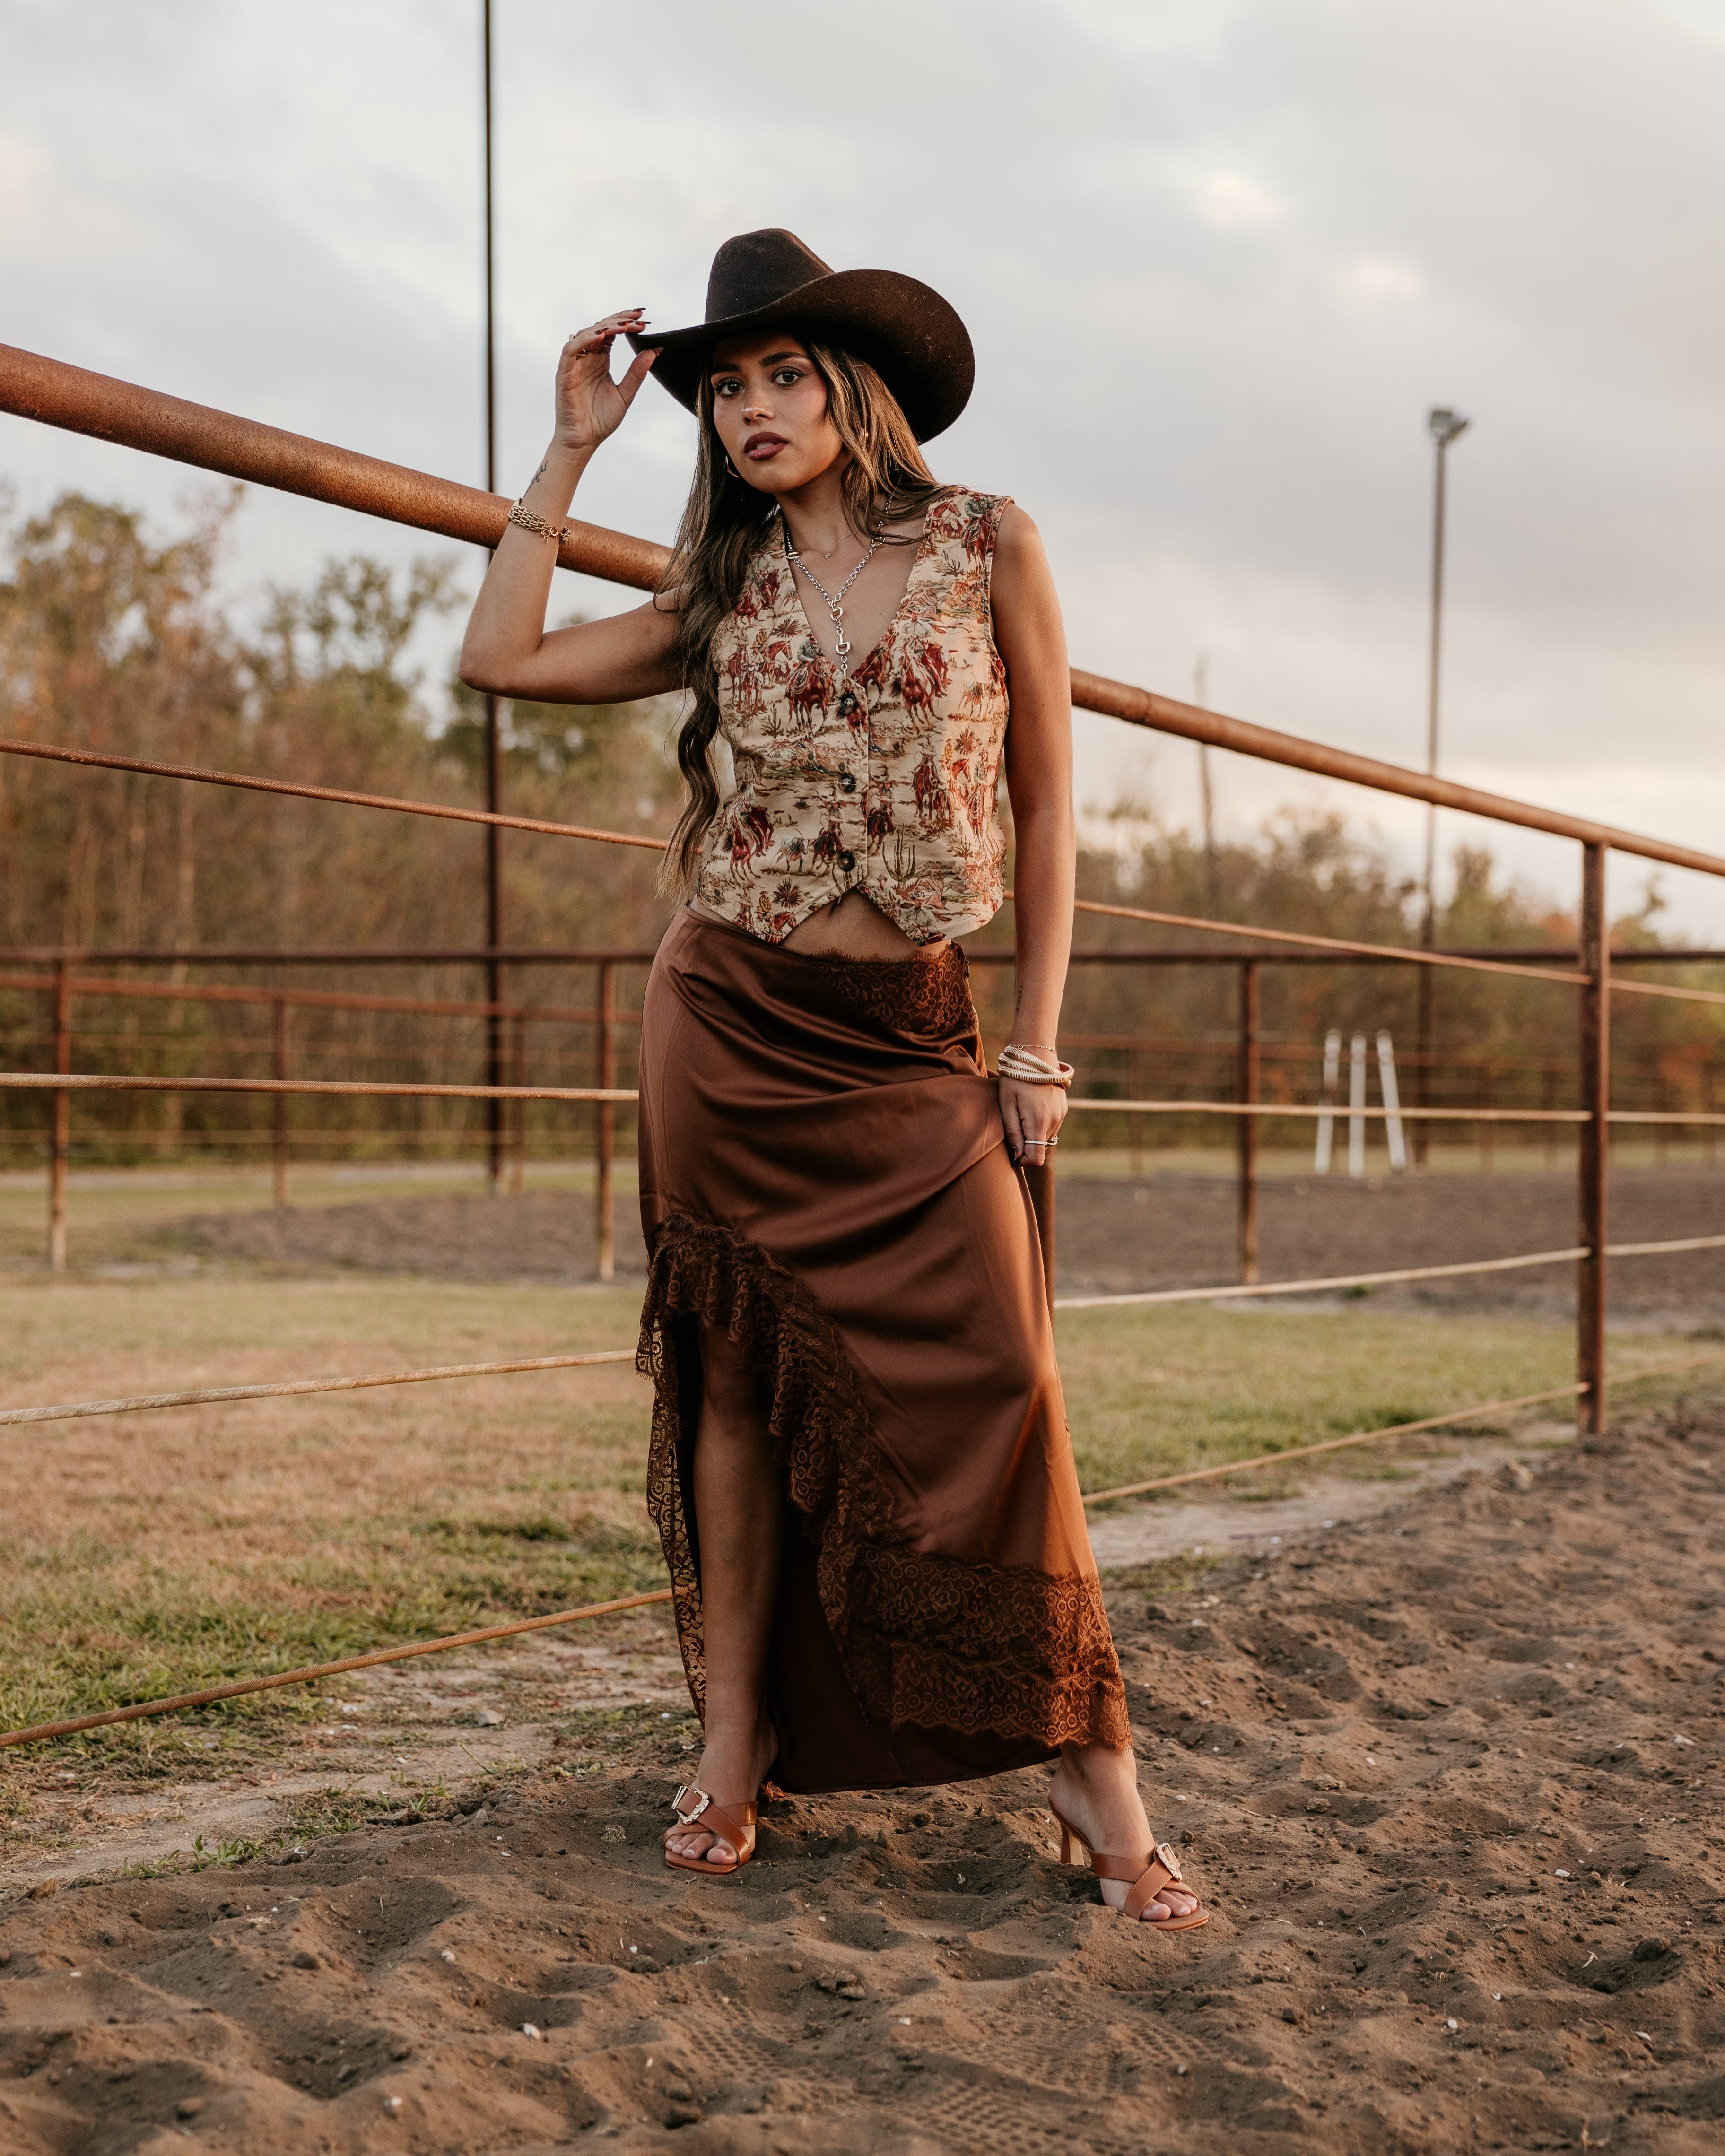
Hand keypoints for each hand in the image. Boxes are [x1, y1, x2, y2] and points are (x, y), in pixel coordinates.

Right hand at [554, 309, 657, 452]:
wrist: (584, 441)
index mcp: (600, 360)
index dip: (626, 324)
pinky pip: (571, 350)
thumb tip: (653, 351)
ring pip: (586, 334)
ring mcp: (574, 364)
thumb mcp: (625, 394)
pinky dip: (584, 340)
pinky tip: (601, 336)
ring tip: (624, 326)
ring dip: (605, 327)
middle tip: (638, 317)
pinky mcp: (564, 373)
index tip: (644, 321)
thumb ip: (636, 373)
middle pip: (600, 328)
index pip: (612, 333)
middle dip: (619, 320)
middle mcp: (587, 358)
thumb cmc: (601, 420)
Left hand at [1000, 1076, 1066, 1167]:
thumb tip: (1017, 1156)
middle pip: (1040, 1148)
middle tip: (1013, 1124)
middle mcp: (1054, 1120)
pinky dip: (1040, 1124)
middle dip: (1026, 1144)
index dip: (1022, 1159)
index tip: (1011, 1148)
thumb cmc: (1015, 1078)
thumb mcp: (1007, 1104)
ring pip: (1045, 1137)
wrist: (1035, 1054)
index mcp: (1039, 1122)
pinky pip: (1051, 1125)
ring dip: (1033, 1133)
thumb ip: (1012, 1132)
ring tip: (1021, 1112)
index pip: (1036, 1158)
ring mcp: (1061, 1114)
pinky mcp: (1063, 1108)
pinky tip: (1031, 1107)